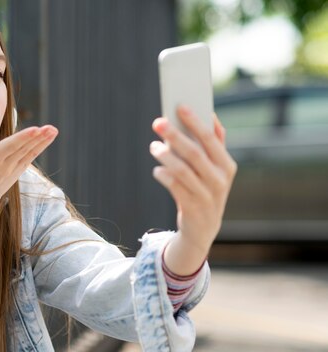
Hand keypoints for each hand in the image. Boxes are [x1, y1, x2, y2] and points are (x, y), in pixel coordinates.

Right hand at [0, 123, 57, 239]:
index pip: (9, 147)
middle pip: (23, 149)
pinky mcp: (18, 171)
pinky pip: (30, 157)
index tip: (35, 129)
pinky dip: (40, 147)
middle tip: (51, 127)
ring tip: (53, 130)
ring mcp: (13, 169)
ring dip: (43, 141)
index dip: (23, 138)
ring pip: (29, 152)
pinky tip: (48, 138)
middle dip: (37, 138)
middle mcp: (5, 165)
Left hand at [150, 106, 236, 273]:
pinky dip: (164, 175)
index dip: (195, 122)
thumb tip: (210, 115)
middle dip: (175, 135)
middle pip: (194, 152)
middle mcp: (220, 179)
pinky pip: (174, 187)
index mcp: (227, 166)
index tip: (180, 106)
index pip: (211, 139)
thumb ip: (215, 143)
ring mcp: (206, 195)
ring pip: (182, 170)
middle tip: (158, 122)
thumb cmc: (207, 188)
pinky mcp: (192, 207)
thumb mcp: (216, 169)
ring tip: (154, 146)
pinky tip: (157, 170)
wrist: (204, 228)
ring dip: (165, 155)